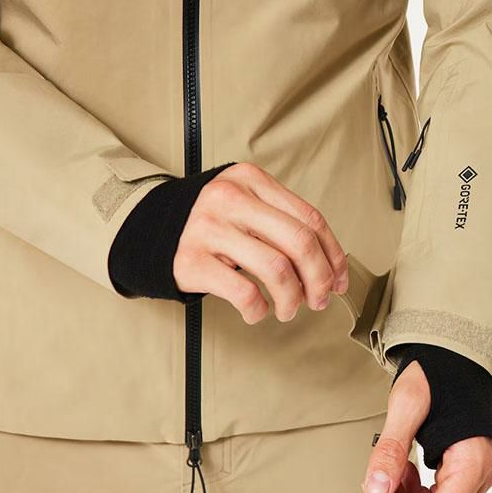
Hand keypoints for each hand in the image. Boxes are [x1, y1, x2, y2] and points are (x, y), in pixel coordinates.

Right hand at [173, 162, 348, 323]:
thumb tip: (332, 267)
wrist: (153, 229)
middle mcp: (231, 198)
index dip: (333, 255)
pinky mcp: (192, 260)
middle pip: (299, 242)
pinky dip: (258, 310)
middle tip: (319, 300)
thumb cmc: (213, 224)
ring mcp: (209, 228)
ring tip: (288, 309)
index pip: (309, 218)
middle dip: (319, 279)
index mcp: (252, 180)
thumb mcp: (248, 207)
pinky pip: (243, 292)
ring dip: (292, 299)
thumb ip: (285, 225)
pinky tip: (257, 312)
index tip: (338, 279)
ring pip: (276, 269)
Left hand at [360, 360, 491, 492]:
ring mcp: (472, 475)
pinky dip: (410, 492)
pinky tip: (399, 468)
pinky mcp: (461, 471)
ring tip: (385, 471)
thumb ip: (390, 449)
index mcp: (472, 461)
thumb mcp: (406, 405)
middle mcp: (478, 475)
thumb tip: (375, 491)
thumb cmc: (436, 374)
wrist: (452, 358)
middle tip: (373, 489)